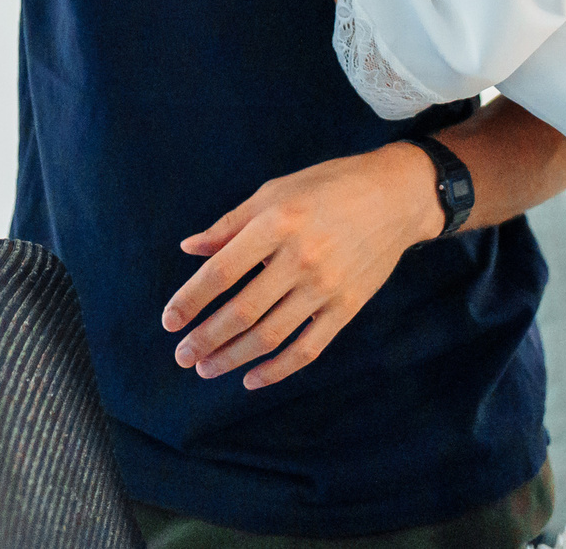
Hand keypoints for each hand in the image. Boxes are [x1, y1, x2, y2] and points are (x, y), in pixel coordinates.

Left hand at [160, 143, 440, 389]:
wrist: (396, 196)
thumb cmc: (329, 186)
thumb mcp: (275, 191)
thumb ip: (231, 224)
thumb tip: (190, 249)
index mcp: (277, 223)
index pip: (222, 272)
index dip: (191, 300)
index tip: (169, 322)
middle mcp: (301, 258)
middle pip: (243, 311)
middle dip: (206, 338)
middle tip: (182, 356)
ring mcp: (327, 287)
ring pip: (271, 335)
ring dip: (233, 357)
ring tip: (206, 368)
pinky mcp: (347, 307)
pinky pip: (308, 348)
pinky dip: (278, 369)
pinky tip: (251, 378)